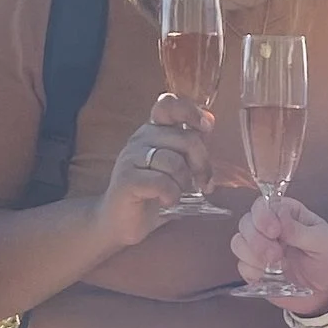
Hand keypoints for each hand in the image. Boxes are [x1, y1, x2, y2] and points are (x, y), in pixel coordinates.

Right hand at [95, 97, 212, 247]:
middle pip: (186, 138)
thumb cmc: (151, 194)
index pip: (168, 104)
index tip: (206, 127)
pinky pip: (161, 182)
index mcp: (153, 131)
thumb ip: (189, 145)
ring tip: (176, 193)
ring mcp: (131, 158)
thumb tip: (209, 121)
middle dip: (202, 164)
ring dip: (183, 183)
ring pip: (175, 162)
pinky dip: (171, 195)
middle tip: (204, 184)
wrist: (118, 223)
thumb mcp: (175, 166)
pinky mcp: (126, 179)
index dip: (191, 112)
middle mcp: (141, 138)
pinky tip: (167, 201)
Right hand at [233, 191, 327, 315]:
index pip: (263, 204)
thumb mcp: (323, 241)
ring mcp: (260, 249)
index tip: (275, 232)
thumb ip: (300, 230)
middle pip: (246, 222)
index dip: (263, 216)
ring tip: (274, 266)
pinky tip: (268, 275)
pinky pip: (241, 266)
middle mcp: (270, 228)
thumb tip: (280, 216)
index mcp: (287, 214)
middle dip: (256, 239)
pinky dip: (252, 271)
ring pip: (238, 243)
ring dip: (252, 255)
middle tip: (277, 254)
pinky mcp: (256, 270)